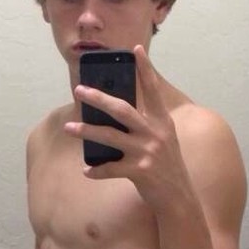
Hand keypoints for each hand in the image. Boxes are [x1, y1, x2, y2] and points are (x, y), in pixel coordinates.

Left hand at [66, 45, 191, 210]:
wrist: (179, 198)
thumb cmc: (167, 167)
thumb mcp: (164, 140)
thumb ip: (147, 125)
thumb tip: (117, 112)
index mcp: (162, 122)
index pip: (153, 90)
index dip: (145, 69)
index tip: (135, 50)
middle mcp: (155, 133)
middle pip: (122, 109)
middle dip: (98, 98)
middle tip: (79, 90)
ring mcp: (147, 152)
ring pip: (110, 137)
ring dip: (86, 132)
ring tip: (69, 128)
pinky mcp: (140, 171)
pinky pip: (110, 168)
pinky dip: (96, 170)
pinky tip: (86, 171)